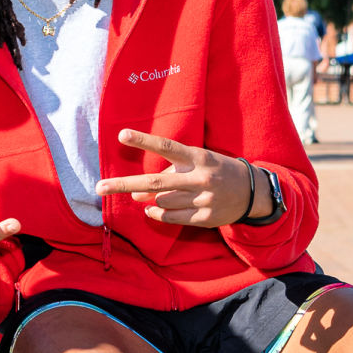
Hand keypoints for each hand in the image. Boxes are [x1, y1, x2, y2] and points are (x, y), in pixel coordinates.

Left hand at [94, 128, 253, 227]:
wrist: (252, 192)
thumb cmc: (216, 171)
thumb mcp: (196, 162)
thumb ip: (167, 172)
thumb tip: (136, 193)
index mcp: (198, 157)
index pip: (166, 147)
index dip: (143, 140)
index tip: (121, 135)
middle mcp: (200, 177)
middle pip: (155, 182)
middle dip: (124, 185)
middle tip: (99, 187)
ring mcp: (203, 199)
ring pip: (162, 201)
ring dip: (149, 200)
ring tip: (146, 196)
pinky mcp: (206, 218)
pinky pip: (170, 218)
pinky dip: (156, 214)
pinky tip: (152, 210)